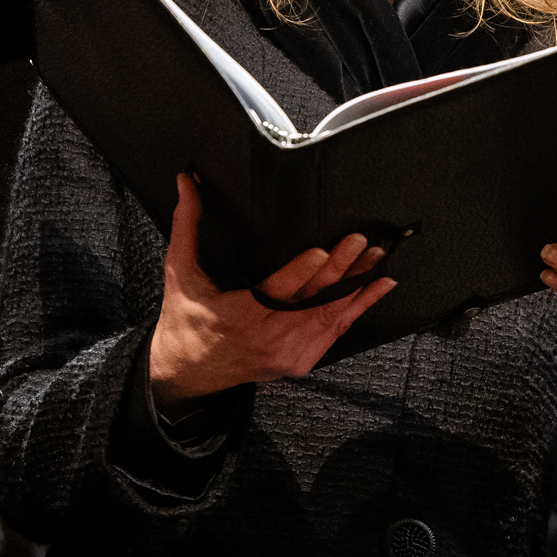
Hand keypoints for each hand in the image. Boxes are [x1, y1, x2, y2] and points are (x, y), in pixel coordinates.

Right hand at [147, 174, 395, 409]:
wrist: (189, 372)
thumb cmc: (186, 320)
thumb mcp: (181, 273)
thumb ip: (187, 226)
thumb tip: (187, 184)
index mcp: (235, 317)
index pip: (273, 293)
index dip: (299, 273)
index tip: (320, 251)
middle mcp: (264, 339)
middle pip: (310, 303)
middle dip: (338, 271)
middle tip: (359, 244)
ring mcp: (285, 354)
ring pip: (329, 318)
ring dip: (356, 287)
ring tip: (375, 261)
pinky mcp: (299, 361)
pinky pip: (334, 333)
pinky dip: (358, 309)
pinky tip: (376, 288)